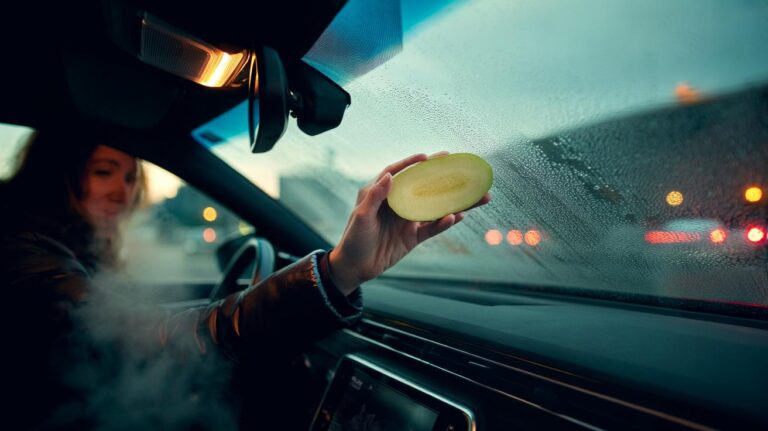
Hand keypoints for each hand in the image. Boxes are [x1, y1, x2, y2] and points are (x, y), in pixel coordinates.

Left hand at [328, 152, 490, 294]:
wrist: (354, 268)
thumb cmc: (353, 239)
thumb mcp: (361, 216)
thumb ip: (375, 196)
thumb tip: (390, 176)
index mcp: (381, 194)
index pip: (398, 173)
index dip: (412, 163)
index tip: (428, 157)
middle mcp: (397, 204)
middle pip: (423, 187)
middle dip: (442, 177)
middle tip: (461, 167)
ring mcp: (407, 220)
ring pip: (435, 207)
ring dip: (454, 202)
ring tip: (477, 196)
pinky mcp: (413, 236)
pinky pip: (432, 228)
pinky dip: (444, 223)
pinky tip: (458, 216)